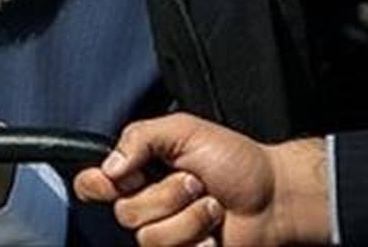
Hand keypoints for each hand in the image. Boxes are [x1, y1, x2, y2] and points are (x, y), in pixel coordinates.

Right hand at [73, 113, 329, 246]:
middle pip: (124, 213)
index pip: (92, 185)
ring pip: (149, 237)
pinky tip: (215, 228)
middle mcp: (148, 204)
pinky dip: (200, 237)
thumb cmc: (235, 160)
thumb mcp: (183, 131)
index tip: (123, 177)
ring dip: (188, 218)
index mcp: (139, 172)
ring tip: (211, 205)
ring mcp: (167, 233)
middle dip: (165, 194)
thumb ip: (139, 137)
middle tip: (194, 181)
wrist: (275, 196)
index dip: (97, 185)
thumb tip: (109, 167)